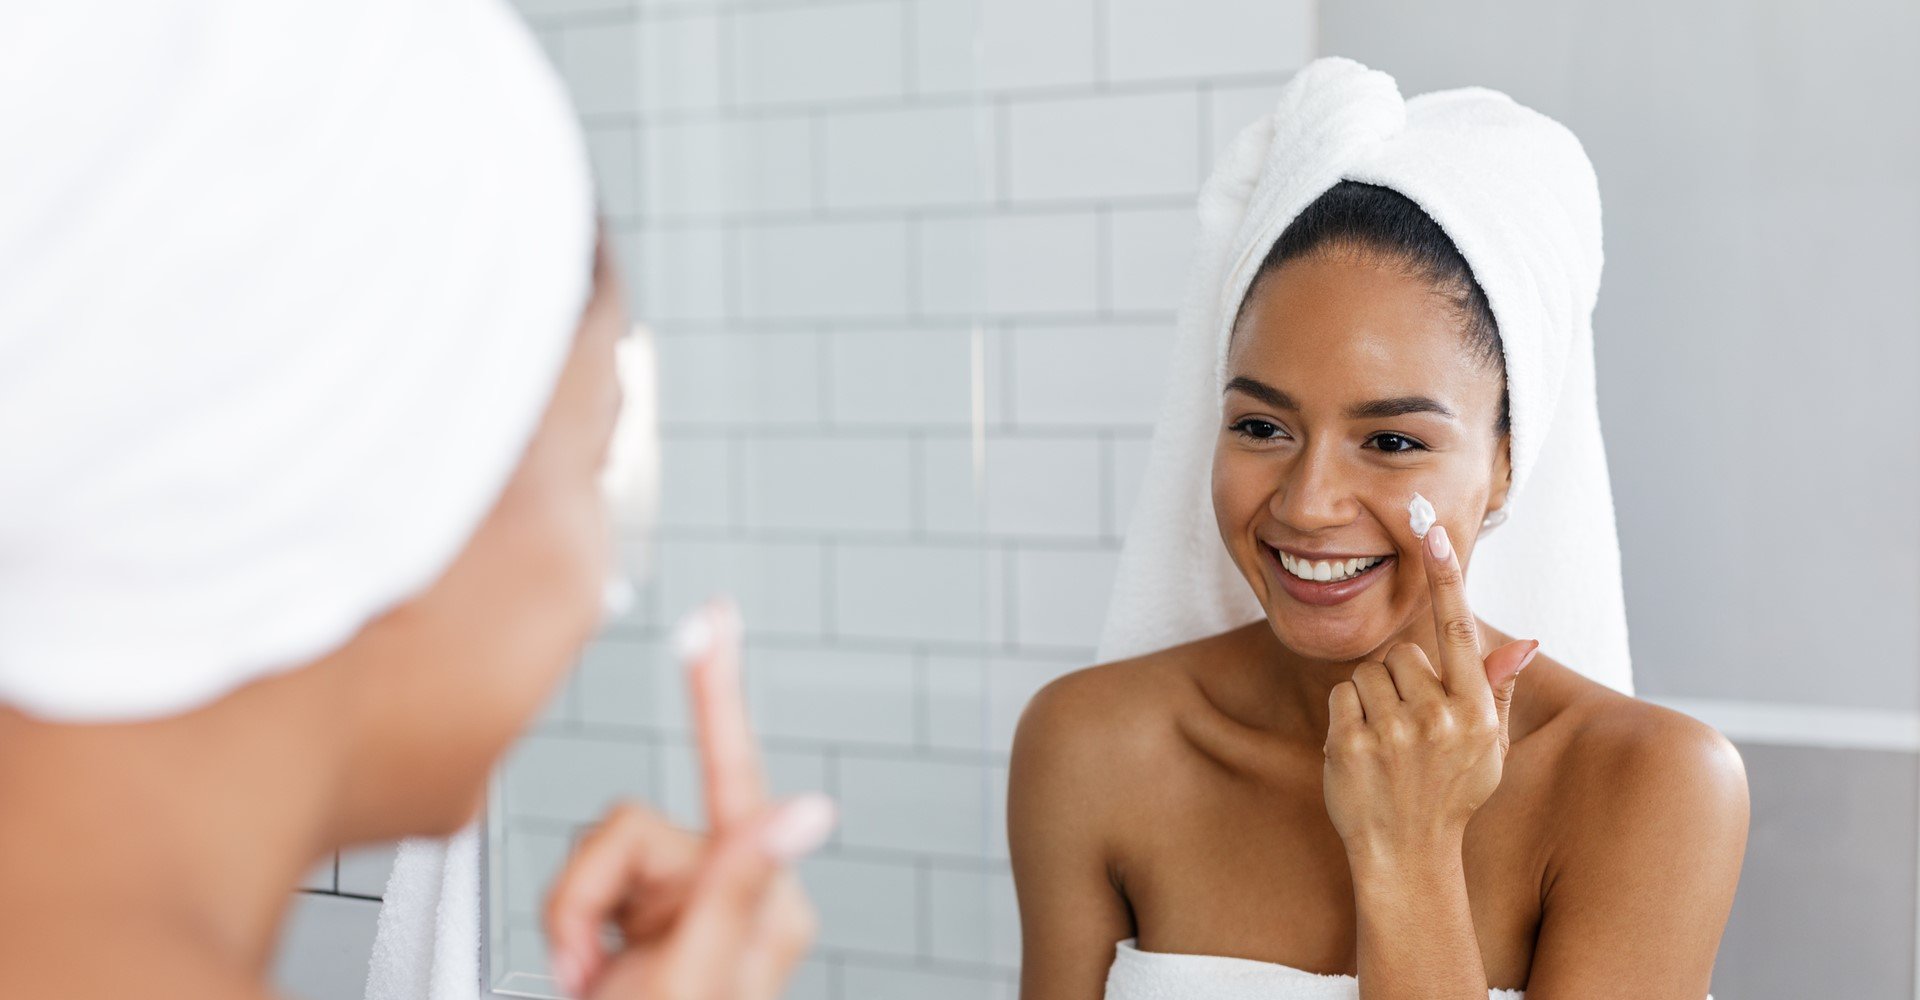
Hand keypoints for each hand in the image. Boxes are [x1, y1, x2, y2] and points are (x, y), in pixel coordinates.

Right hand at [543, 599, 835, 998]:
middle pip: (630, 823)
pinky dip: (570, 925)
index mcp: (762, 896)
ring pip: (600, 851)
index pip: (736, 772)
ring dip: (576, 915)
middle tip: (590, 969)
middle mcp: (734, 889)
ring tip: (594, 979)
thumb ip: (737, 883)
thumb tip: (811, 807)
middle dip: (589, 890)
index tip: (713, 618)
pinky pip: (588, 881)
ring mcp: (692, 904)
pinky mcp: (653, 916)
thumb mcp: (695, 976)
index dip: (717, 689)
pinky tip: (590, 972)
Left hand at [1322, 523, 1538, 860]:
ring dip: (1373, 697)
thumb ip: (1498, 689)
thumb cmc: (1451, 794)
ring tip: (1388, 741)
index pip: (1459, 627)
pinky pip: (1342, 694)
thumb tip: (1523, 640)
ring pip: (1370, 671)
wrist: (1407, 854)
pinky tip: (1362, 750)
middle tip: (1410, 727)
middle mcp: (1438, 717)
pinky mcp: (1350, 742)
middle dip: (1402, 680)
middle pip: (1404, 652)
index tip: (1430, 528)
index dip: (1445, 575)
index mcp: (1476, 711)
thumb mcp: (1488, 746)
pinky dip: (1346, 715)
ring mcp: (1392, 731)